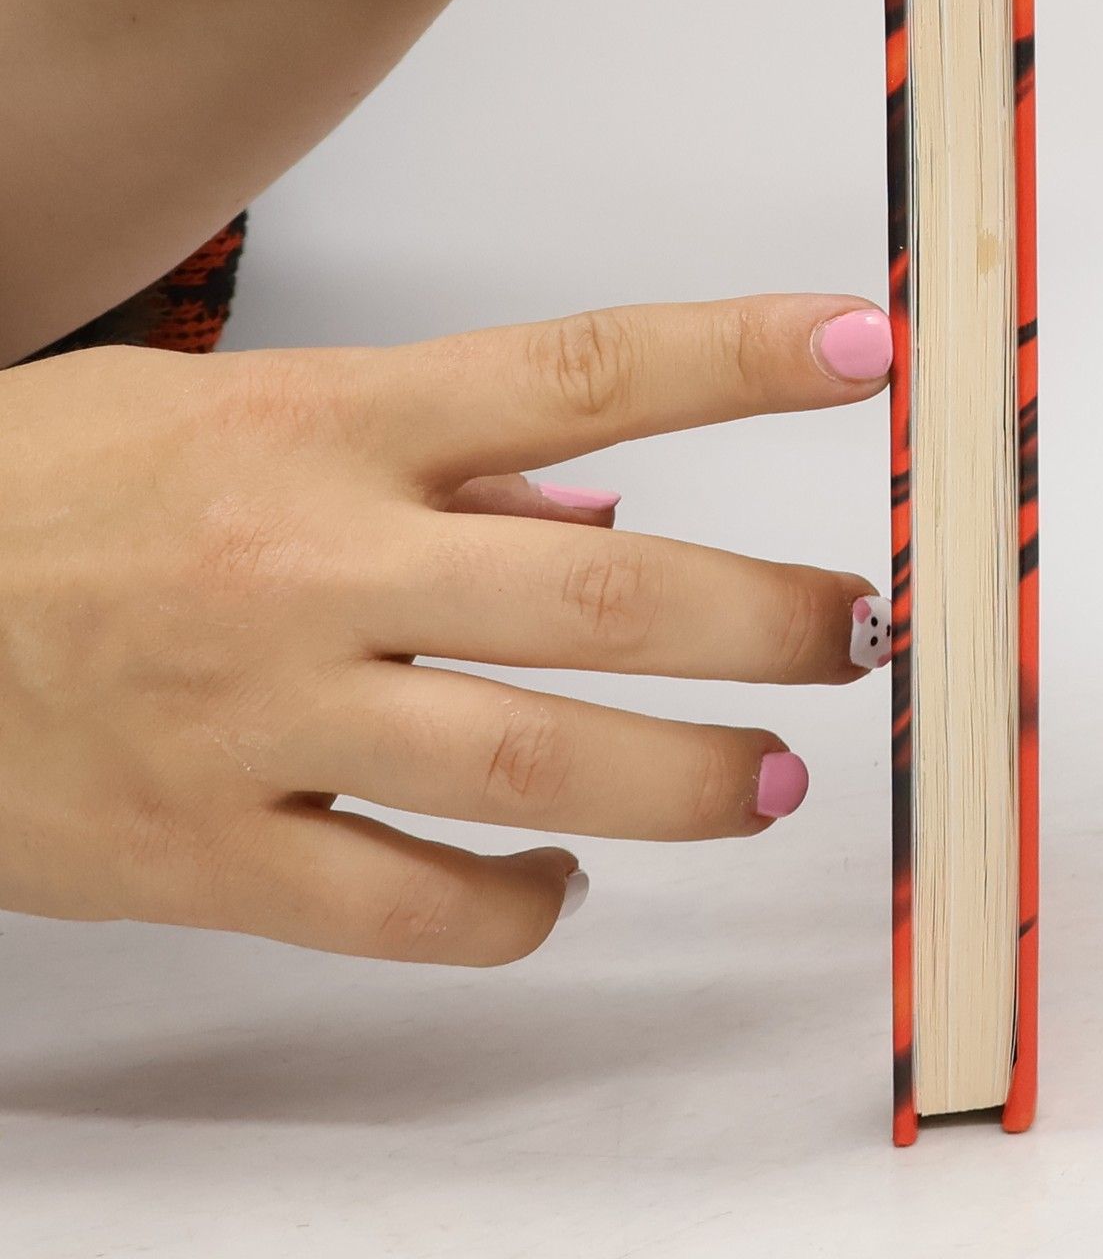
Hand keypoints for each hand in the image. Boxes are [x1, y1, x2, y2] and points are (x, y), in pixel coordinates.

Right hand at [0, 295, 895, 964]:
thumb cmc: (56, 490)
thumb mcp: (234, 405)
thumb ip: (432, 447)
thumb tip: (607, 492)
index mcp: (326, 423)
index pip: (582, 370)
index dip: (740, 360)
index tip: (866, 351)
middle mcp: (309, 562)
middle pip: (599, 592)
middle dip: (765, 617)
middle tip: (861, 632)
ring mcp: (256, 718)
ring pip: (527, 762)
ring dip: (685, 780)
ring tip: (771, 779)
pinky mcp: (199, 854)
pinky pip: (401, 907)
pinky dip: (512, 908)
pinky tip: (560, 883)